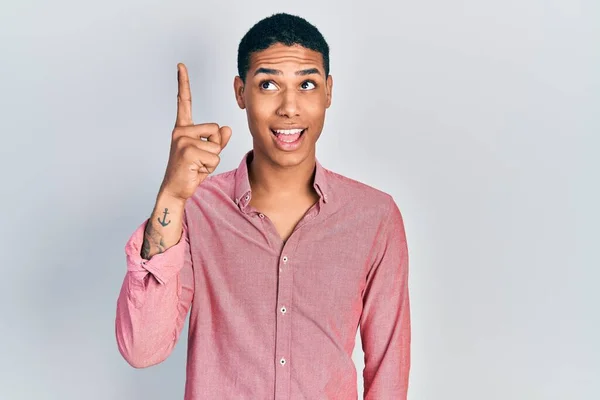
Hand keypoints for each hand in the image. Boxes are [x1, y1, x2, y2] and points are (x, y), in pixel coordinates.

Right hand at [159, 63, 231, 200]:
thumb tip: (226, 129)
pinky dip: (210, 167)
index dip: (183, 83)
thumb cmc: (191, 171)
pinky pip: (214, 156)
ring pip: (216, 146)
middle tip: (199, 160)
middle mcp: (181, 131)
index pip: (184, 102)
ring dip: (212, 160)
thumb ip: (218, 140)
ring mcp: (182, 141)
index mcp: (183, 129)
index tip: (181, 65)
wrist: (176, 189)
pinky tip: (196, 170)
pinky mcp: (187, 151)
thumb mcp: (208, 154)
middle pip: (216, 130)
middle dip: (215, 148)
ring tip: (197, 166)